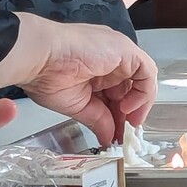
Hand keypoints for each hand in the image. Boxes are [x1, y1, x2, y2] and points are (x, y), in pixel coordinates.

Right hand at [0, 14, 157, 144]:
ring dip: (138, 104)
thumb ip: (98, 119)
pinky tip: (128, 108)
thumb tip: (108, 137)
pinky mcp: (125, 49)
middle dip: (129, 114)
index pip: (118, 93)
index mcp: (97, 67)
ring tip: (128, 124)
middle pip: (131, 87)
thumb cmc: (46, 74)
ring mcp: (118, 52)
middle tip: (124, 135)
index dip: (120, 115)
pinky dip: (143, 92)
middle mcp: (110, 58)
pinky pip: (146, 71)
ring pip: (142, 79)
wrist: (39, 57)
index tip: (117, 135)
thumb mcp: (77, 105)